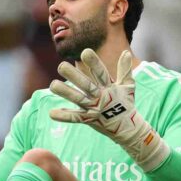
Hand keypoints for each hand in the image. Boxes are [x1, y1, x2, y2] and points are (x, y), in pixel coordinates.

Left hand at [48, 48, 169, 171]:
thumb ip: (125, 70)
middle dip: (74, 76)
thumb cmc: (126, 104)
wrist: (128, 129)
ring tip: (52, 85)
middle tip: (61, 66)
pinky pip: (75, 118)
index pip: (101, 73)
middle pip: (86, 85)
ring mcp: (94, 109)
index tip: (85, 52)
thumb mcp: (128, 86)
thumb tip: (126, 52)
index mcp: (110, 88)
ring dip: (65, 93)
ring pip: (78, 99)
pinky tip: (52, 113)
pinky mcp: (89, 120)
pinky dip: (64, 116)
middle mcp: (101, 97)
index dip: (94, 63)